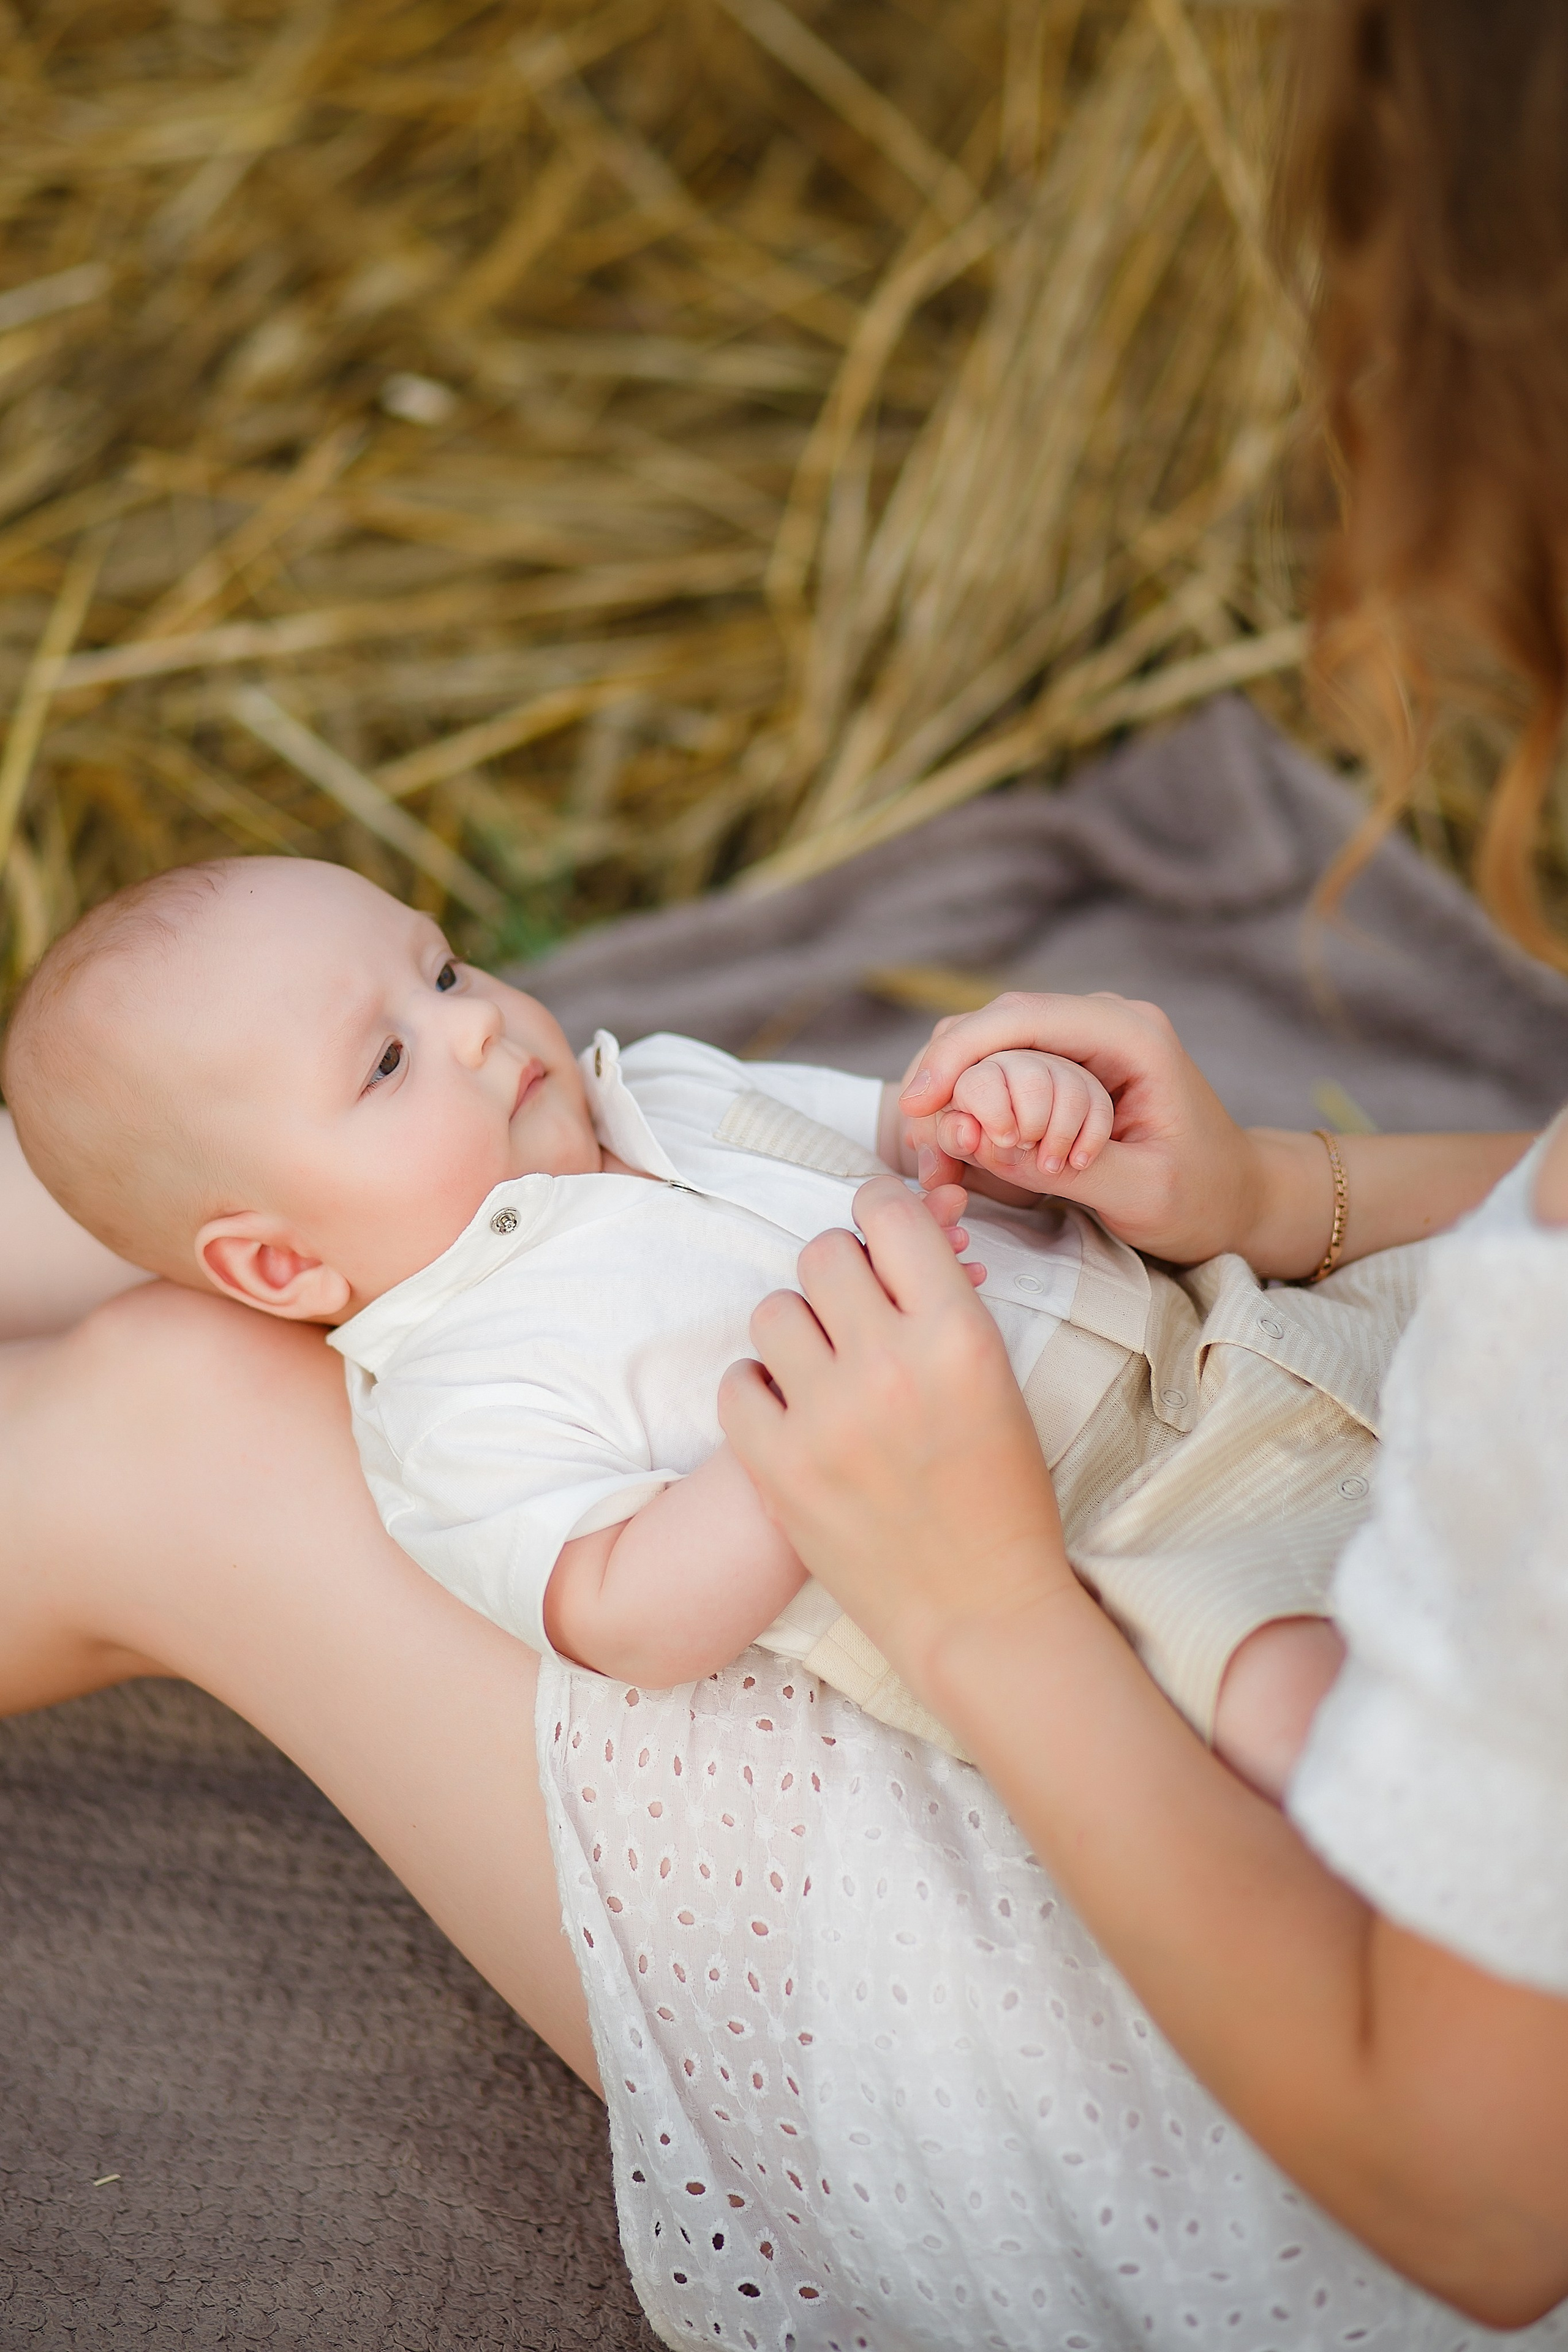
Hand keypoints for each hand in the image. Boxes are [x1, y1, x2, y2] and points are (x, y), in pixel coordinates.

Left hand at [719, 1175, 1070, 1695]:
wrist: (980, 1609)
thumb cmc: (1001, 1495)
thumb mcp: (996, 1380)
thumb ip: (942, 1305)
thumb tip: (893, 1238)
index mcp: (958, 1335)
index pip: (889, 1214)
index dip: (878, 1213)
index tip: (875, 1234)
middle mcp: (890, 1364)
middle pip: (822, 1253)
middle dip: (837, 1275)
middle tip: (852, 1315)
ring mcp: (827, 1418)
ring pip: (772, 1310)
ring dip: (796, 1331)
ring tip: (823, 1371)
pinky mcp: (778, 1468)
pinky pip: (736, 1382)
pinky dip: (759, 1391)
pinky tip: (791, 1414)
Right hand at [900, 991, 1266, 1264]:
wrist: (1239, 1197)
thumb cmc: (1202, 1199)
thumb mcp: (1141, 1194)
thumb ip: (1062, 1169)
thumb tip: (975, 1142)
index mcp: (1133, 1037)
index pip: (1025, 1017)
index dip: (961, 1052)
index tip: (918, 1101)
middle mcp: (1105, 1021)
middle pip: (997, 1019)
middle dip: (945, 1068)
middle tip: (912, 1130)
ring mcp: (1085, 1038)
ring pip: (993, 1039)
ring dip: (952, 1083)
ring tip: (926, 1140)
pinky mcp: (1070, 1064)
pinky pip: (1005, 1063)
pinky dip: (970, 1095)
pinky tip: (951, 1135)